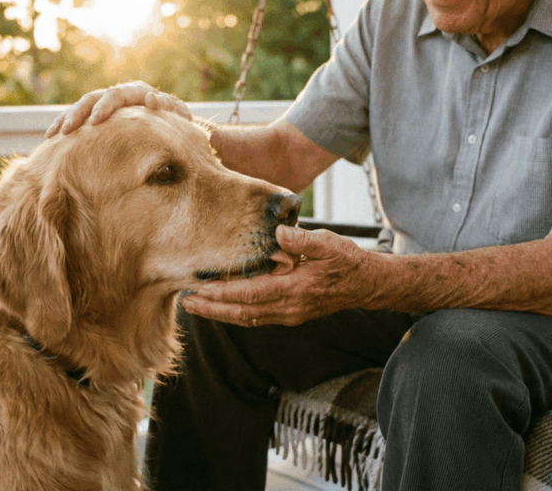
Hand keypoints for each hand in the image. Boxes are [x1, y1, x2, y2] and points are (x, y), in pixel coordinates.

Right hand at [45, 81, 191, 137]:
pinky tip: (50, 139)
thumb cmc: (175, 119)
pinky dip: (63, 126)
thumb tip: (152, 99)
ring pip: (80, 107)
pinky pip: (77, 118)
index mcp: (134, 91)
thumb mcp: (176, 114)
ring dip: (66, 120)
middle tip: (69, 130)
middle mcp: (116, 94)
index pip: (115, 95)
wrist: (168, 119)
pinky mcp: (96, 114)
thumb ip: (170, 107)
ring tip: (53, 135)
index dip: (105, 107)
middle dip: (78, 114)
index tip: (96, 121)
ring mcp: (105, 103)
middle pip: (92, 99)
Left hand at [182, 225, 382, 326]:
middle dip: (213, 309)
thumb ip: (304, 240)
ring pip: (247, 318)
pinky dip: (235, 313)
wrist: (365, 285)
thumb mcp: (330, 244)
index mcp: (296, 289)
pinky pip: (256, 317)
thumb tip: (280, 233)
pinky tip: (220, 307)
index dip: (225, 293)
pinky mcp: (288, 314)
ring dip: (220, 313)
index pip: (252, 293)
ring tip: (195, 305)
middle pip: (243, 312)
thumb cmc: (346, 261)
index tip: (201, 288)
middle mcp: (289, 307)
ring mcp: (288, 314)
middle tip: (186, 302)